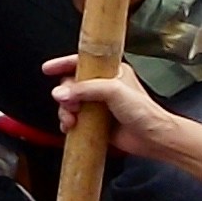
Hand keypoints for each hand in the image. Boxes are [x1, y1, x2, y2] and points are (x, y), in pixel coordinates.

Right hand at [43, 55, 174, 159]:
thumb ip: (85, 89)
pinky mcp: (96, 123)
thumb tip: (60, 92)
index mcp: (111, 72)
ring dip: (66, 111)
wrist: (153, 137)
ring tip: (71, 119)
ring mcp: (99, 105)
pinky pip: (75, 120)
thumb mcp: (114, 91)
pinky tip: (71, 127)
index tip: (48, 68)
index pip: (82, 63)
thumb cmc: (144, 112)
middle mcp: (103, 87)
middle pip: (72, 85)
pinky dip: (69, 123)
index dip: (63, 64)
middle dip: (65, 94)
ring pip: (71, 104)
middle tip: (69, 104)